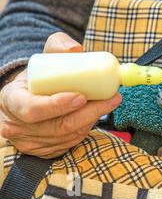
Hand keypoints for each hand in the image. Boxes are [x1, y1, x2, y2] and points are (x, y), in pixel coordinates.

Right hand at [0, 32, 121, 158]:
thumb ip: (58, 46)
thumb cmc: (39, 77)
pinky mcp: (42, 152)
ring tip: (108, 103)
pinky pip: (70, 143)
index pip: (33, 108)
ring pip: (68, 136)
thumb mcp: (44, 59)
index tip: (82, 96)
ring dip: (92, 120)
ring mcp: (29, 142)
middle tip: (112, 98)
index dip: (58, 105)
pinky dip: (86, 129)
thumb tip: (76, 49)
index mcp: (11, 100)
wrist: (29, 97)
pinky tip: (94, 115)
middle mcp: (16, 126)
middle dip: (89, 112)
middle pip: (57, 126)